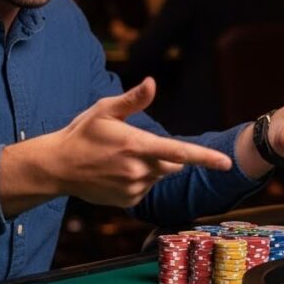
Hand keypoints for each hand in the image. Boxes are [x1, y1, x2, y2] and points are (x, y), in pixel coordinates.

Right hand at [0, 78, 230, 212]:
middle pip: (173, 163)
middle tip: (135, 146)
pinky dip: (138, 181)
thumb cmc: (82, 133)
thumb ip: (133, 100)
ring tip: (118, 160)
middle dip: (165, 155)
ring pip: (159, 176)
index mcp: (137, 146)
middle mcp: (139, 170)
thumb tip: (153, 82)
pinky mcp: (129, 201)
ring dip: (149, 167)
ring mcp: (134, 188)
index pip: (180, 152)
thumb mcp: (105, 110)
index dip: (206, 158)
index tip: (226, 163)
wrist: (57, 167)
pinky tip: (115, 174)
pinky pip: (146, 189)